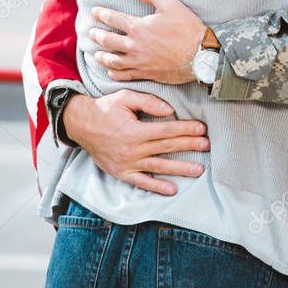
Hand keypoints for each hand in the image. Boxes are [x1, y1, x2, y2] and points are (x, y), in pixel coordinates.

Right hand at [62, 89, 209, 195]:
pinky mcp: (121, 173)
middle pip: (166, 148)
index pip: (167, 130)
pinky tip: (172, 189)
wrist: (81, 125)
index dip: (186, 129)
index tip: (201, 128)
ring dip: (180, 168)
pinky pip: (142, 182)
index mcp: (135, 130)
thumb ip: (148, 102)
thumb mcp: (125, 98)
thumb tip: (170, 110)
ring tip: (198, 169)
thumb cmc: (105, 109)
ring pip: (158, 167)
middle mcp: (132, 149)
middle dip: (189, 146)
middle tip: (207, 145)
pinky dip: (157, 187)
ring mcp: (127, 164)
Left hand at [90, 0, 206, 83]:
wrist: (199, 55)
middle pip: (108, 40)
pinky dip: (115, 73)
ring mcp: (139, 61)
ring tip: (96, 54)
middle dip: (97, 35)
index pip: (113, 19)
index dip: (102, 14)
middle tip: (91, 33)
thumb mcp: (169, 4)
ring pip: (113, 60)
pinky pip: (125, 75)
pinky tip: (111, 72)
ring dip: (102, 56)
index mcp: (138, 27)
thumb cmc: (186, 28)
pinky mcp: (146, 73)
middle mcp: (134, 45)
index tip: (94, 12)